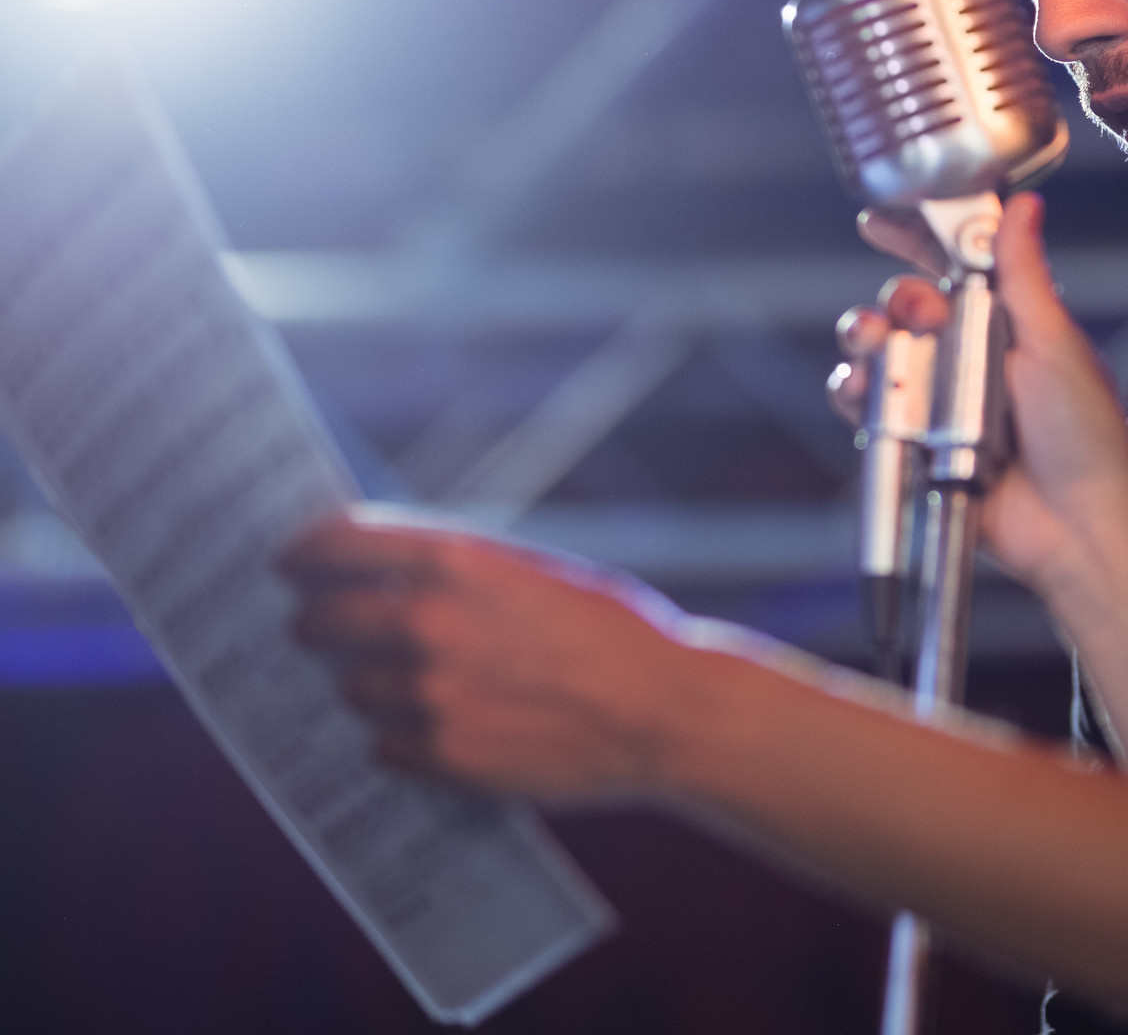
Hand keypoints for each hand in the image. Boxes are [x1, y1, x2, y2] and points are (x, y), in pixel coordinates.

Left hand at [283, 510, 701, 800]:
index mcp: (455, 562)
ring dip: (373, 685)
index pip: (333, 545)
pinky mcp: (442, 756)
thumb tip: (379, 574)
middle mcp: (429, 623)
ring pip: (352, 688)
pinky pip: (384, 746)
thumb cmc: (612, 631)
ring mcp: (430, 695)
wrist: (665, 710)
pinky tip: (451, 728)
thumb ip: (457, 570)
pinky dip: (404, 739)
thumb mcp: (535, 572)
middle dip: (316, 624)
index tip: (289, 563)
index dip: (302, 553)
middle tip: (321, 630)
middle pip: (319, 622)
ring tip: (425, 685)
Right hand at [832, 195, 1127, 609]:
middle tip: (911, 313)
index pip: (957, 266)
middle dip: (895, 299)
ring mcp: (944, 401)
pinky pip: (872, 409)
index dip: (918, 239)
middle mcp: (973, 357)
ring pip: (882, 353)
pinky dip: (855, 394)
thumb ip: (1026, 275)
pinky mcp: (920, 443)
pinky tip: (862, 390)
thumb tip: (1024, 204)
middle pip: (909, 307)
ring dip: (867, 340)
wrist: (1076, 530)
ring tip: (875, 346)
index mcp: (1012, 325)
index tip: (881, 219)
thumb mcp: (1055, 344)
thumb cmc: (1086, 440)